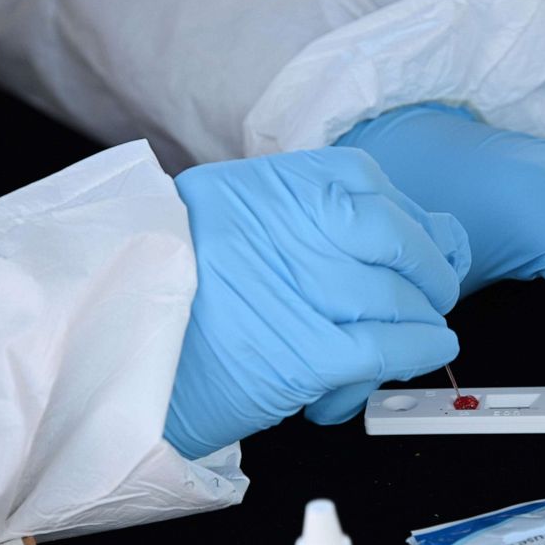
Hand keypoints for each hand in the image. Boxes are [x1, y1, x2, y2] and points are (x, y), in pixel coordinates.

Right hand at [164, 147, 469, 458]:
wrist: (110, 359)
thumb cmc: (171, 296)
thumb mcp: (232, 225)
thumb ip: (316, 219)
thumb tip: (429, 230)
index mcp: (266, 187)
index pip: (369, 184)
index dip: (411, 219)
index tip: (427, 242)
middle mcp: (288, 226)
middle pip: (396, 242)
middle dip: (429, 272)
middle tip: (434, 292)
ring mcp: (303, 289)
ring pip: (399, 299)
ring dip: (422, 320)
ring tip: (421, 330)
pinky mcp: (307, 353)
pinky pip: (388, 349)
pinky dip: (415, 352)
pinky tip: (419, 355)